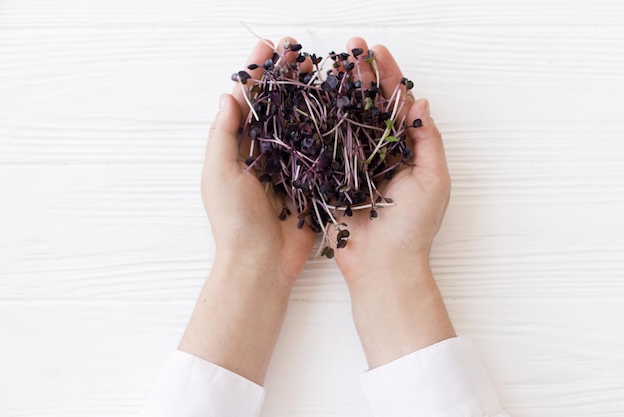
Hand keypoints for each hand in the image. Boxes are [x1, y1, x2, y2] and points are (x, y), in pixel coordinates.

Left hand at [179, 37, 314, 384]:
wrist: (262, 263)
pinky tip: (340, 107)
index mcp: (239, 147)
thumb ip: (223, 135)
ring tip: (321, 69)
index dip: (258, 73)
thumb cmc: (234, 221)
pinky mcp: (312, 181)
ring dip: (310, 94)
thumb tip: (229, 94)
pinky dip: (329, 128)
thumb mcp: (219, 174)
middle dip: (288, 77)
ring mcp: (290, 165)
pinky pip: (321, 150)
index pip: (249, 101)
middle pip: (279, 105)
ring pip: (302, 122)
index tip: (268, 47)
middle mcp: (266, 152)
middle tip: (300, 51)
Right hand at [330, 38, 454, 367]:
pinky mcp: (331, 178)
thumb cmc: (412, 227)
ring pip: (345, 120)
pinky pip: (324, 146)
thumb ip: (428, 141)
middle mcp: (379, 152)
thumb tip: (420, 102)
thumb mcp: (433, 180)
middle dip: (360, 76)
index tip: (377, 52)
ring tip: (330, 66)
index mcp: (406, 150)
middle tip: (350, 48)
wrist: (382, 267)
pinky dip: (318, 124)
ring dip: (338, 92)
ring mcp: (353, 164)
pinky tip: (311, 102)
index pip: (396, 104)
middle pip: (368, 105)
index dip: (388, 76)